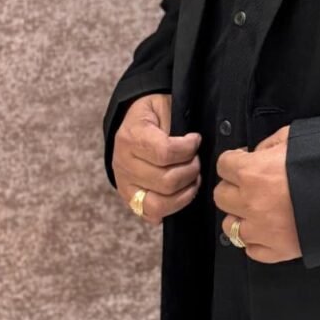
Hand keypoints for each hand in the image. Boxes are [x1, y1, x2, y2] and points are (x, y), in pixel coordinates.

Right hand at [112, 93, 201, 226]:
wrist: (132, 122)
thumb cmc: (153, 112)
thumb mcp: (164, 105)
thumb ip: (176, 123)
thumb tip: (194, 143)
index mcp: (131, 136)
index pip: (165, 153)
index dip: (188, 148)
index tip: (196, 139)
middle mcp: (123, 164)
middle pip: (166, 181)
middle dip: (191, 171)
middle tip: (197, 160)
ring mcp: (124, 185)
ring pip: (159, 204)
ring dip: (184, 193)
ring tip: (193, 178)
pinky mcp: (128, 199)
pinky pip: (150, 214)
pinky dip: (171, 207)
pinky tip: (181, 192)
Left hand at [213, 125, 301, 262]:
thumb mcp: (294, 137)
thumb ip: (269, 143)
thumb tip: (258, 153)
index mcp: (253, 172)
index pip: (223, 164)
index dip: (233, 160)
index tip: (244, 160)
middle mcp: (251, 203)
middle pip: (220, 196)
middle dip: (232, 186)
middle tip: (249, 182)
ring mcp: (262, 231)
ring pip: (230, 226)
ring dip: (240, 215)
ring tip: (257, 207)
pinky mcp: (276, 251)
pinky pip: (250, 249)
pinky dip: (255, 238)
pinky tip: (267, 227)